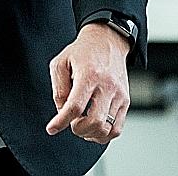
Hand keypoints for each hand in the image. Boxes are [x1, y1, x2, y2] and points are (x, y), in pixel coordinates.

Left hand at [46, 22, 130, 143]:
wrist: (107, 41)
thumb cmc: (83, 52)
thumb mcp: (61, 63)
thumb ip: (59, 89)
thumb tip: (62, 112)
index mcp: (88, 75)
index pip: (75, 106)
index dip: (61, 121)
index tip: (52, 128)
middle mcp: (107, 86)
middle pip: (94, 121)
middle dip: (77, 129)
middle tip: (71, 122)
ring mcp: (119, 94)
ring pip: (106, 129)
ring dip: (90, 134)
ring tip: (82, 125)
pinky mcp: (125, 100)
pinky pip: (117, 128)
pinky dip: (104, 135)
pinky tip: (94, 128)